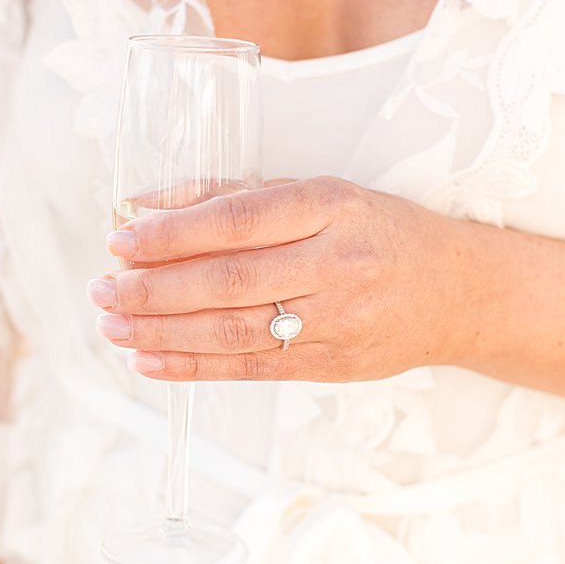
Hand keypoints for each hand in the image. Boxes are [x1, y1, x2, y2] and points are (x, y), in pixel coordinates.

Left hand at [90, 178, 464, 381]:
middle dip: (154, 287)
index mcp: (334, 206)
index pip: (238, 219)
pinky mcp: (336, 364)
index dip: (172, 232)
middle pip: (229, 279)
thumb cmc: (383, 234)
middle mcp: (339, 262)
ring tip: (114, 326)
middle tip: (104, 289)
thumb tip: (152, 208)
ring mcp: (340, 319)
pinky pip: (254, 368)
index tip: (120, 238)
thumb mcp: (326, 195)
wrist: (460, 292)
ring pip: (236, 329)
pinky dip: (196, 367)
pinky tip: (151, 361)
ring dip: (163, 331)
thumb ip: (242, 196)